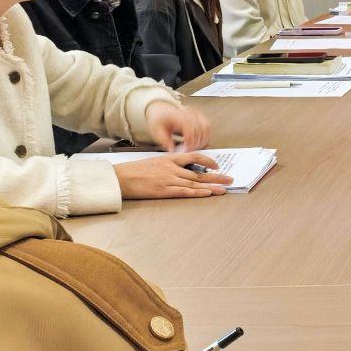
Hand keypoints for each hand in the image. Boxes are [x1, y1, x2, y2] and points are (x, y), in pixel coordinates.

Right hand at [114, 152, 231, 198]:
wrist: (120, 178)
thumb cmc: (134, 171)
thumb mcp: (153, 162)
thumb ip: (168, 165)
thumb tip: (181, 169)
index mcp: (169, 158)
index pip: (194, 157)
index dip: (208, 161)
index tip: (217, 165)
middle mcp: (172, 168)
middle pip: (199, 172)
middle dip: (217, 176)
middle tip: (230, 179)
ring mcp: (169, 179)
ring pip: (195, 182)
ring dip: (212, 186)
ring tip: (225, 189)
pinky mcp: (164, 191)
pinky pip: (185, 191)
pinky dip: (198, 193)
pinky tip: (208, 194)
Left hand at [146, 99, 210, 153]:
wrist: (161, 111)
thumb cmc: (159, 120)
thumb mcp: (157, 131)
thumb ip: (164, 141)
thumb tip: (173, 151)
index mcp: (179, 116)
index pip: (190, 129)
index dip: (190, 142)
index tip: (186, 150)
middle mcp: (190, 113)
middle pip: (201, 129)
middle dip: (197, 143)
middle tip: (189, 151)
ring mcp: (196, 115)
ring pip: (206, 129)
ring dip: (202, 141)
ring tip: (194, 148)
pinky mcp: (200, 118)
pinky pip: (207, 128)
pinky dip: (205, 137)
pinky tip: (198, 143)